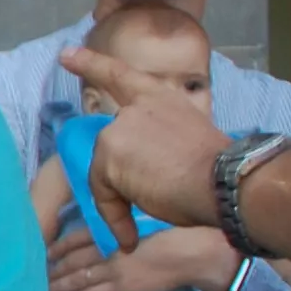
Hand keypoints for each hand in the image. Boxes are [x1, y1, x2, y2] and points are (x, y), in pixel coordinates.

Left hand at [46, 223, 239, 290]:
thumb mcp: (143, 223)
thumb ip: (121, 229)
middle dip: (54, 269)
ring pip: (78, 279)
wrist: (194, 252)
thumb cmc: (175, 233)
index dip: (59, 247)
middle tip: (34, 275)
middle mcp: (108, 250)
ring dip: (59, 285)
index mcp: (113, 232)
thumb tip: (106, 236)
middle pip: (73, 261)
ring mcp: (115, 271)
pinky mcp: (124, 288)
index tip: (44, 253)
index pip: (77, 240)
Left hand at [62, 46, 229, 246]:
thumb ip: (159, 140)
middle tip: (157, 194)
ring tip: (155, 210)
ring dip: (124, 199)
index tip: (65, 54)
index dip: (91, 63)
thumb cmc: (220, 170)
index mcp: (160, 100)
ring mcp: (119, 131)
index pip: (120, 76)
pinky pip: (103, 195)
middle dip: (124, 175)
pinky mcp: (109, 157)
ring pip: (106, 173)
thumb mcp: (188, 138)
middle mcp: (135, 110)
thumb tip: (146, 165)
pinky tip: (129, 236)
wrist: (226, 181)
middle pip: (112, 147)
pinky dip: (115, 217)